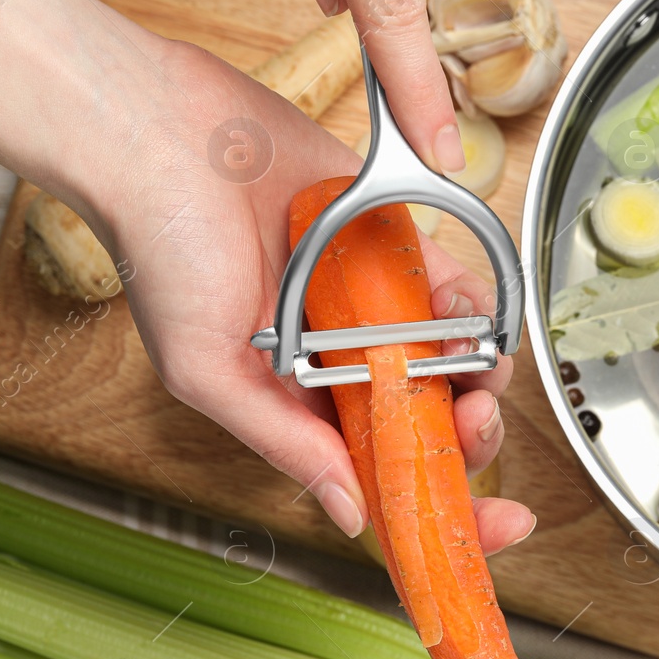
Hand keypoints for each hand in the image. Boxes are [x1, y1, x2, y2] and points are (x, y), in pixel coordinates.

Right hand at [78, 40, 532, 551]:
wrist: (164, 135)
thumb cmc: (160, 248)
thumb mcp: (206, 370)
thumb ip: (283, 442)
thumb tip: (350, 514)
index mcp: (294, 407)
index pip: (380, 476)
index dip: (444, 509)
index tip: (498, 523)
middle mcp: (336, 364)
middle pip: (427, 426)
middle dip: (469, 438)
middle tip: (474, 423)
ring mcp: (366, 307)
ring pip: (451, 361)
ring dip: (480, 373)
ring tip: (477, 366)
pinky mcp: (387, 244)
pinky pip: (450, 284)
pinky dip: (472, 301)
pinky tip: (466, 309)